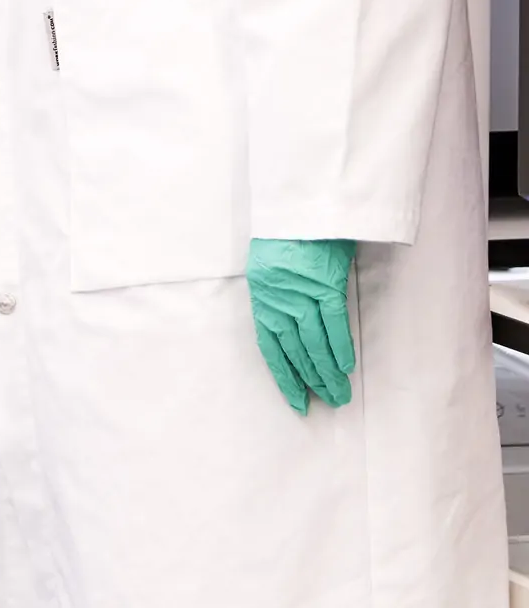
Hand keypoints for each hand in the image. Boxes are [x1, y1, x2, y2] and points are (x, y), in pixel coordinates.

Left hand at [247, 238, 357, 412]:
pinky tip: (345, 367)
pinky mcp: (326, 285)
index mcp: (262, 296)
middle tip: (327, 401)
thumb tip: (295, 325)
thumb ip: (280, 296)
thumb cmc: (286, 235)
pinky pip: (333, 323)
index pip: (270, 346)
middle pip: (295, 349)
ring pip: (314, 342)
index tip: (295, 399)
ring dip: (327, 371)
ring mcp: (302, 294)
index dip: (284, 375)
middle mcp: (278, 300)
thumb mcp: (273, 267)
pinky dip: (339, 346)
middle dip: (311, 379)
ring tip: (339, 393)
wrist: (300, 205)